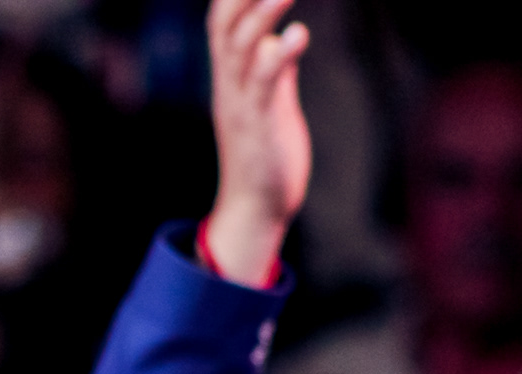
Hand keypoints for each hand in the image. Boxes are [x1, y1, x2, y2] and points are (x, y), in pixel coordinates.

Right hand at [202, 0, 310, 287]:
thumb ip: (275, 64)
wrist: (255, 207)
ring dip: (262, 12)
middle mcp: (229, 82)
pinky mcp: (259, 125)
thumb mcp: (270, 99)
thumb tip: (284, 34)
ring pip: (242, 47)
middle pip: (224, 22)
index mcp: (230, 73)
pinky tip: (298, 34)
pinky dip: (279, 56)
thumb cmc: (264, 151)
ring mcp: (241, 103)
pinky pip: (264, 84)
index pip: (223, 17)